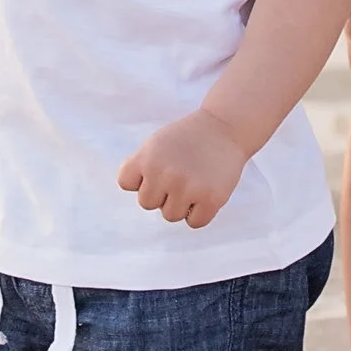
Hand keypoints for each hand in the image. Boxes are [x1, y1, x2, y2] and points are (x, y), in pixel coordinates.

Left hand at [118, 108, 250, 228]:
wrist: (224, 127)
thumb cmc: (187, 138)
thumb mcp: (155, 144)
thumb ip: (140, 167)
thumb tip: (138, 195)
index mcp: (148, 158)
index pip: (126, 183)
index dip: (141, 178)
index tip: (156, 167)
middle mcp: (165, 174)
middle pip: (147, 203)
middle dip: (161, 192)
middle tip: (178, 174)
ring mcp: (188, 188)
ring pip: (171, 215)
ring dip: (181, 203)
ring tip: (193, 180)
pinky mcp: (211, 199)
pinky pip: (194, 223)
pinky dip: (200, 212)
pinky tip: (205, 192)